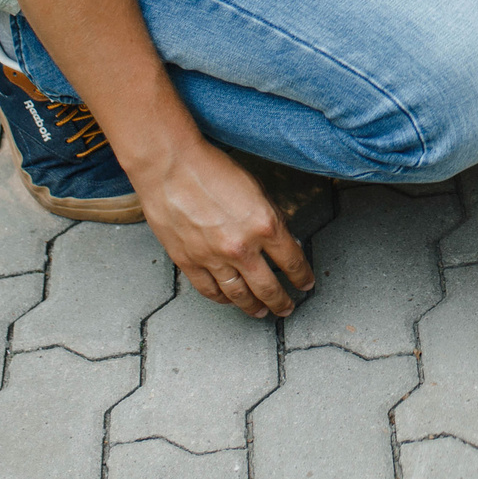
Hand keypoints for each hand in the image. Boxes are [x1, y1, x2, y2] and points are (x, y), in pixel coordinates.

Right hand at [135, 136, 315, 318]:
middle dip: (281, 301)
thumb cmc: (213, 169)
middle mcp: (242, 248)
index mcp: (265, 225)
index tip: (306, 284)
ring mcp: (213, 258)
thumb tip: (281, 241)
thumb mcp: (257, 189)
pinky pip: (210, 290)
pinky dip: (222, 299)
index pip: (292, 261)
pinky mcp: (189, 262)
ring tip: (261, 312)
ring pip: (239, 295)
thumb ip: (270, 218)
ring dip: (253, 307)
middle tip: (287, 308)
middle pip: (268, 287)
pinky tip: (230, 301)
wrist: (171, 166)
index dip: (302, 276)